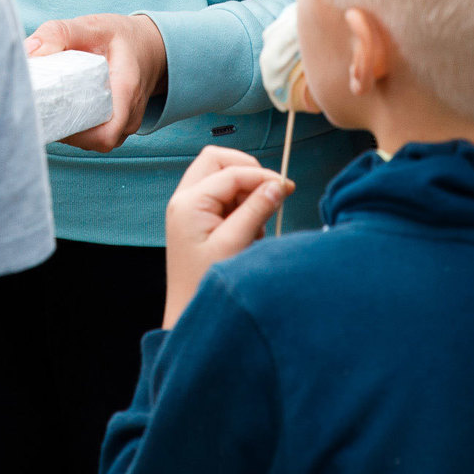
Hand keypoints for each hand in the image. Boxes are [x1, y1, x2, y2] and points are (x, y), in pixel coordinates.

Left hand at [27, 12, 167, 151]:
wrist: (148, 46)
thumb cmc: (120, 37)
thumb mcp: (92, 26)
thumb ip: (59, 33)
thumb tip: (28, 52)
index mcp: (127, 90)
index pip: (105, 133)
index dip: (74, 132)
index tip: (50, 113)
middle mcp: (131, 115)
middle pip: (95, 140)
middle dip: (65, 130)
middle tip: (41, 108)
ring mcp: (126, 125)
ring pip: (94, 141)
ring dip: (70, 131)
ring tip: (49, 109)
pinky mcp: (117, 127)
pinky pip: (96, 137)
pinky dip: (78, 128)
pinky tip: (61, 112)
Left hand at [162, 145, 290, 327]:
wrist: (188, 313)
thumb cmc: (205, 283)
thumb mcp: (234, 245)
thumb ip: (256, 211)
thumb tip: (278, 185)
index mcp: (189, 203)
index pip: (231, 172)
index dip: (262, 176)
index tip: (288, 187)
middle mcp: (185, 199)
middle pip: (218, 161)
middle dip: (247, 171)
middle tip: (268, 193)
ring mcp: (190, 208)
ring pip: (221, 176)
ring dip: (245, 191)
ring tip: (254, 225)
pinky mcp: (198, 219)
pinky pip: (222, 196)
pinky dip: (240, 205)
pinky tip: (247, 232)